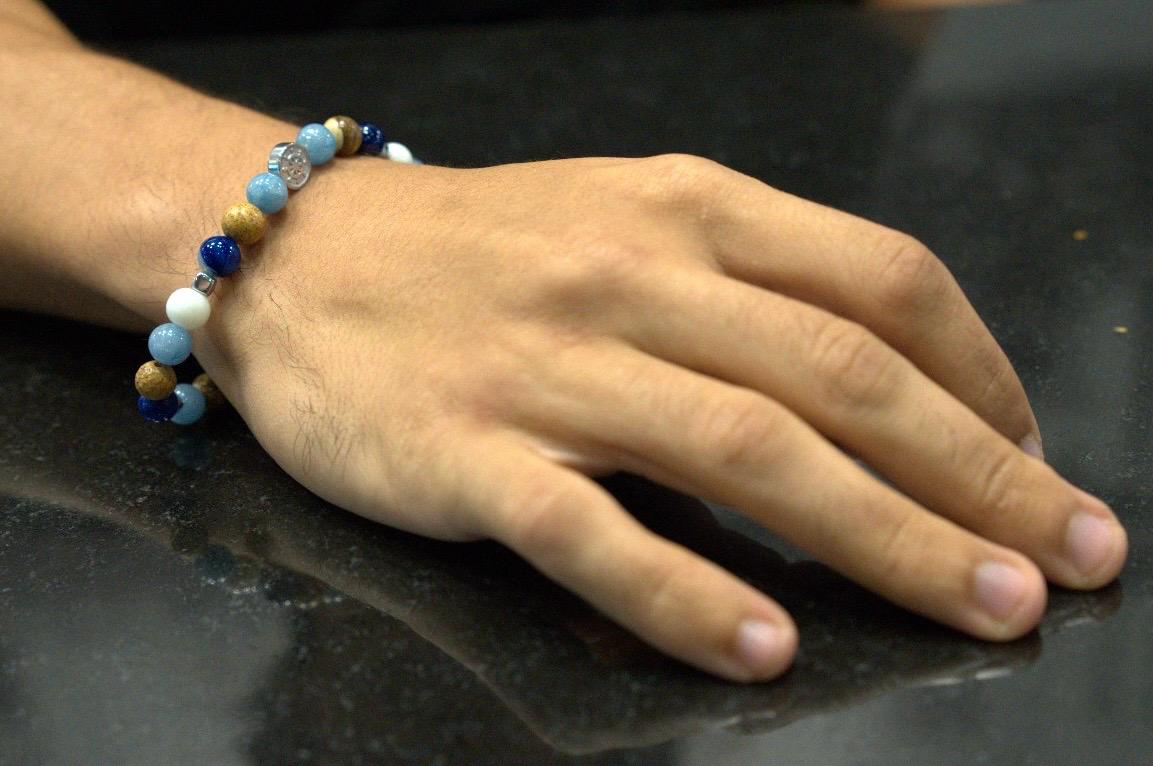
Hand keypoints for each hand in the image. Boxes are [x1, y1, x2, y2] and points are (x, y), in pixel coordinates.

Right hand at [198, 153, 1127, 681]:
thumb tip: (876, 387)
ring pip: (749, 454)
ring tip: (984, 607)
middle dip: (979, 476)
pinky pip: (593, 533)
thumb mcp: (624, 218)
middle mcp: (634, 278)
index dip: (983, 373)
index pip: (879, 281)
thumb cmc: (482, 249)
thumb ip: (742, 285)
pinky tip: (768, 647)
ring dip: (887, 538)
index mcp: (687, 210)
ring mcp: (549, 368)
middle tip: (1072, 557)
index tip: (1030, 450)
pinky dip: (686, 594)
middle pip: (844, 380)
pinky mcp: (466, 454)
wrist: (298, 252)